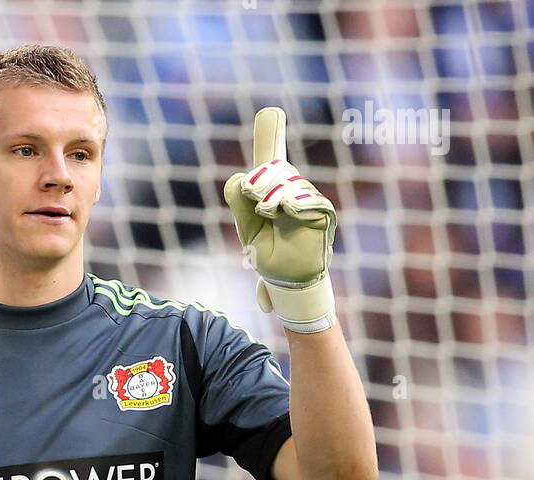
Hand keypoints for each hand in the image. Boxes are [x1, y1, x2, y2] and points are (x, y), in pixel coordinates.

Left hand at [223, 107, 336, 333]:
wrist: (288, 282)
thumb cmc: (269, 256)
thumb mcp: (248, 230)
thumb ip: (239, 204)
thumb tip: (239, 178)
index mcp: (273, 191)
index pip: (271, 158)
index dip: (270, 134)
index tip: (270, 113)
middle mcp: (293, 190)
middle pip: (276, 168)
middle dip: (261, 179)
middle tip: (255, 200)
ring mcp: (309, 200)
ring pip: (289, 182)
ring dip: (274, 195)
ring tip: (269, 213)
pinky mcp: (322, 213)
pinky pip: (308, 198)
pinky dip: (295, 201)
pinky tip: (289, 209)